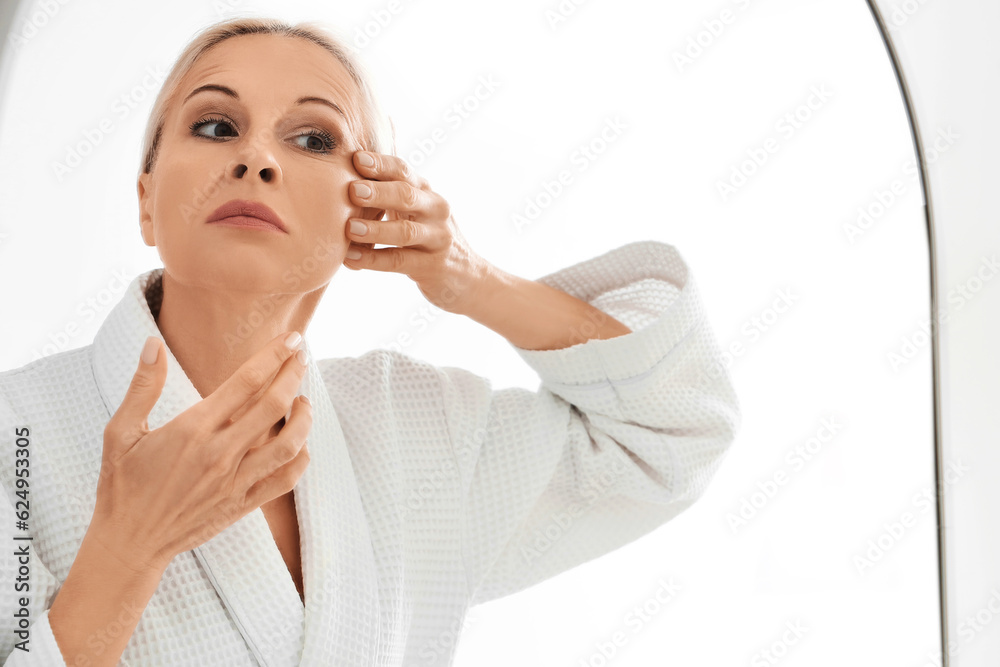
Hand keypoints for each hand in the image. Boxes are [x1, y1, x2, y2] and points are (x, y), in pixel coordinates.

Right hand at [91, 332, 312, 572]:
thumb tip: (154, 344)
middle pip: (274, 406)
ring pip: (288, 444)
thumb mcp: (120, 432)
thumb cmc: (122, 485)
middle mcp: (220, 453)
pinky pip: (285, 481)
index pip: (246, 382)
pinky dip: (300, 459)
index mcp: (193, 429)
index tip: (292, 338)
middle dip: (294, 374)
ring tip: (304, 400)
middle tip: (302, 355)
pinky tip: (300, 443)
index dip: (274, 355)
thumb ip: (143, 387)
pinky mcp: (243, 504)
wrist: (129, 542)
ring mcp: (235, 481)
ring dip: (304, 418)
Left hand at [342, 150, 496, 314]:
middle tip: (352, 190)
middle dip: (379, 192)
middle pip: (407, 196)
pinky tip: (350, 259)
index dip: (381, 164)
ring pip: (405, 232)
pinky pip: (399, 261)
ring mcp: (437, 239)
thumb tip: (341, 175)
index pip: (404, 171)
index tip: (356, 158)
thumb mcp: (416, 211)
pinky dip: (373, 260)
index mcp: (427, 192)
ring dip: (376, 229)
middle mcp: (435, 211)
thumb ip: (389, 195)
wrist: (466, 276)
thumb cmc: (427, 238)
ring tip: (350, 229)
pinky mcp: (433, 267)